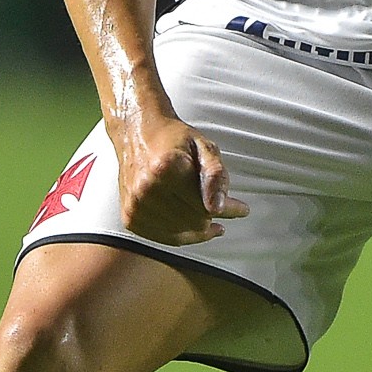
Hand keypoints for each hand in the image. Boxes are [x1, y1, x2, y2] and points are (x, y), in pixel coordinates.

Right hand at [111, 109, 248, 244]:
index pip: (206, 206)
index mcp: (166, 169)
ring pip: (179, 234)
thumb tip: (218, 208)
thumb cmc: (173, 139)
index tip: (242, 209)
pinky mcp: (129, 215)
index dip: (229, 210)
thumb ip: (216, 175)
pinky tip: (190, 226)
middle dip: (213, 219)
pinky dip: (180, 235)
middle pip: (194, 223)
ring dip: (198, 229)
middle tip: (223, 210)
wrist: (138, 134)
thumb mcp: (204, 147)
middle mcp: (146, 189)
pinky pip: (162, 238)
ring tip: (209, 220)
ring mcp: (135, 205)